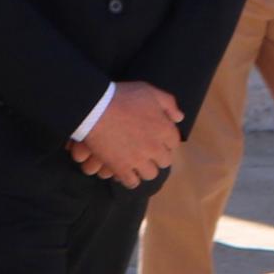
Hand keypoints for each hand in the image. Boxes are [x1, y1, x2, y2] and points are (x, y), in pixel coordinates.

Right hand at [70, 80, 185, 186]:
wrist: (94, 108)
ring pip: (150, 174)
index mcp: (165, 129)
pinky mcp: (121, 168)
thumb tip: (179, 118)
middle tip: (145, 151)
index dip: (164, 141)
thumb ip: (168, 103)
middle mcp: (156, 148)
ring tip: (135, 163)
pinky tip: (124, 172)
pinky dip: (130, 179)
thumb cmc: (121, 96)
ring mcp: (139, 160)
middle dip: (157, 156)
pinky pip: (132, 182)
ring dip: (144, 169)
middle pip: (164, 161)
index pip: (174, 143)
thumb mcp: (148, 91)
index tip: (155, 138)